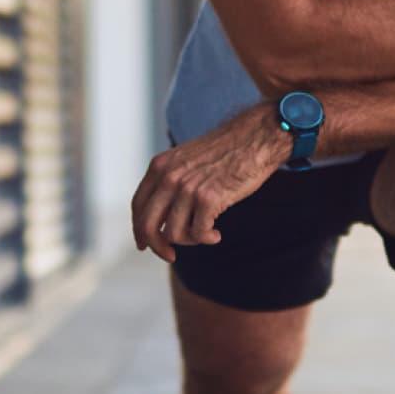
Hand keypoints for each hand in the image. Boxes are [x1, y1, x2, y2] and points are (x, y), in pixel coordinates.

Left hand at [131, 108, 289, 262]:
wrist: (255, 137)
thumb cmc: (227, 150)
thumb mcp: (187, 159)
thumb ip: (171, 181)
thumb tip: (164, 218)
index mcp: (160, 166)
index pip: (138, 206)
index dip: (139, 230)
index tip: (144, 244)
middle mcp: (169, 177)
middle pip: (148, 225)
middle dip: (158, 247)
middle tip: (171, 256)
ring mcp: (187, 188)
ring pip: (174, 233)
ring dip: (190, 241)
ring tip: (206, 234)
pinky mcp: (208, 199)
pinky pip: (199, 234)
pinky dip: (207, 238)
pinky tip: (217, 234)